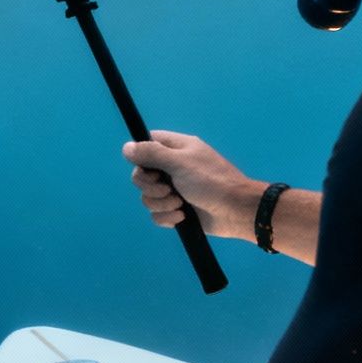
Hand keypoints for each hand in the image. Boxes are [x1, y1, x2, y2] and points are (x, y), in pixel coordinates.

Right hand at [121, 131, 260, 240]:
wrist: (235, 211)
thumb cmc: (211, 181)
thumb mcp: (180, 163)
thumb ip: (151, 153)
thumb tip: (126, 147)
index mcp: (176, 149)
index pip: (146, 145)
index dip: (141, 157)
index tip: (148, 167)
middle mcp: (172, 168)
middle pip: (141, 175)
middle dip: (150, 186)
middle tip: (167, 188)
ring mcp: (174, 190)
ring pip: (148, 197)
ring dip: (161, 203)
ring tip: (180, 204)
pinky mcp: (176, 210)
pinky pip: (157, 214)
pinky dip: (167, 217)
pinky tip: (183, 216)